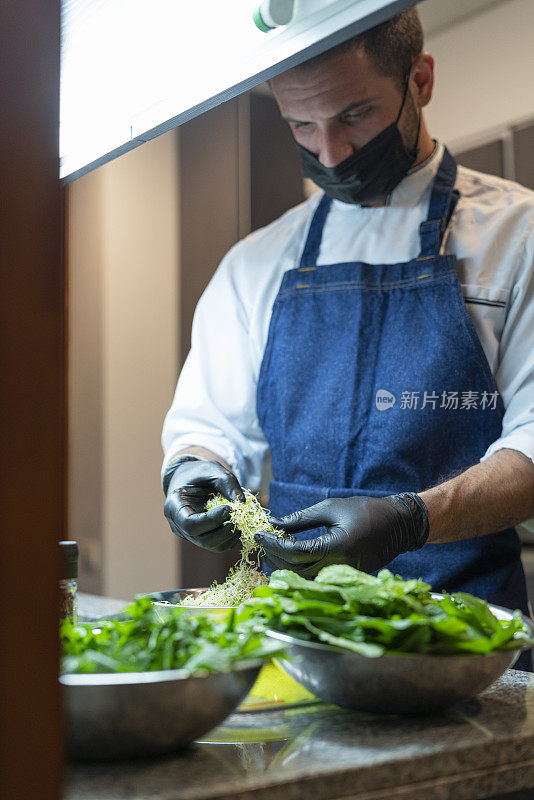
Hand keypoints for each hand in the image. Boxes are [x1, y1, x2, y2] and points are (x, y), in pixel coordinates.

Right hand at [164, 456, 244, 551]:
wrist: (189, 479)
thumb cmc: (198, 473)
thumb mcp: (212, 470)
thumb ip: (227, 482)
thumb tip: (241, 502)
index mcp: (175, 506)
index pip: (190, 524)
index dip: (212, 520)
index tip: (228, 508)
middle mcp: (179, 525)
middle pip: (202, 540)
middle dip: (224, 532)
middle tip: (237, 517)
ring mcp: (189, 534)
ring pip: (211, 546)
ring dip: (229, 537)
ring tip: (240, 520)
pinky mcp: (200, 537)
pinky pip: (217, 545)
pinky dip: (230, 539)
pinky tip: (237, 525)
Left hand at [255, 493, 428, 577]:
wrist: (399, 525)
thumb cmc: (365, 510)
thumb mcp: (330, 508)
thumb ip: (300, 519)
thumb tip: (274, 524)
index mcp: (337, 547)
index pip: (295, 553)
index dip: (273, 545)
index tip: (258, 534)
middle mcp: (340, 566)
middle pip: (296, 572)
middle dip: (274, 558)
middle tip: (262, 541)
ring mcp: (343, 576)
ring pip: (304, 580)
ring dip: (285, 567)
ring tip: (273, 549)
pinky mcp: (344, 578)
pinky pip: (315, 579)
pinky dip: (298, 569)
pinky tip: (290, 556)